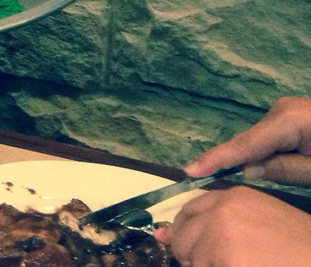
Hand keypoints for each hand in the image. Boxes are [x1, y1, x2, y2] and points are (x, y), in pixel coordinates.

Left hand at [155, 186, 310, 265]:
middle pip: (183, 232)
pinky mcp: (224, 256)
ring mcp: (221, 231)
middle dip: (190, 252)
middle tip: (214, 263)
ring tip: (238, 264)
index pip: (192, 210)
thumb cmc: (299, 250)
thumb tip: (161, 235)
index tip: (189, 246)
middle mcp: (223, 208)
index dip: (188, 231)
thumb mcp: (259, 226)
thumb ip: (216, 225)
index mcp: (235, 197)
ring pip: (190, 256)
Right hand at [185, 96, 310, 184]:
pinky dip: (269, 151)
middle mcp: (279, 109)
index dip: (216, 159)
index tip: (189, 171)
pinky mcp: (290, 114)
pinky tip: (282, 161)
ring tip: (287, 171)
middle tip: (245, 182)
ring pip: (260, 140)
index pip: (244, 145)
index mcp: (286, 121)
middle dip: (245, 163)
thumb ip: (283, 170)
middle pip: (250, 142)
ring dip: (262, 158)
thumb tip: (245, 170)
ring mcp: (284, 109)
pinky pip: (269, 137)